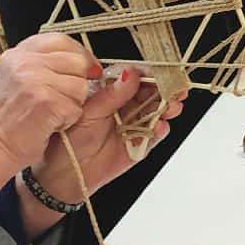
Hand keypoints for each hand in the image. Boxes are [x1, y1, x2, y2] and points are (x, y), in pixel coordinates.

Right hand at [0, 35, 96, 171]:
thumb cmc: (9, 118)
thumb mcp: (20, 79)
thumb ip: (48, 64)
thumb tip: (89, 64)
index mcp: (19, 54)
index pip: (62, 40)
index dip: (79, 55)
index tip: (86, 69)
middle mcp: (25, 63)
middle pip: (77, 62)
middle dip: (77, 83)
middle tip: (59, 99)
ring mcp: (34, 80)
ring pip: (80, 86)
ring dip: (73, 104)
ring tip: (50, 112)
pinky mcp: (46, 101)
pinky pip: (77, 108)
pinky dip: (68, 120)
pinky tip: (49, 124)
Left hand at [35, 67, 185, 196]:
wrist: (69, 171)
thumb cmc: (71, 139)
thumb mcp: (90, 111)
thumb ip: (113, 94)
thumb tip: (131, 73)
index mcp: (112, 92)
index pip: (135, 77)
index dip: (150, 74)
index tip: (162, 73)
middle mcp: (125, 105)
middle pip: (152, 92)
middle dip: (166, 90)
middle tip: (175, 89)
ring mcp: (135, 123)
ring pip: (158, 111)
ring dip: (167, 108)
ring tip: (171, 108)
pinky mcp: (141, 142)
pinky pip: (156, 134)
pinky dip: (161, 129)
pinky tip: (160, 126)